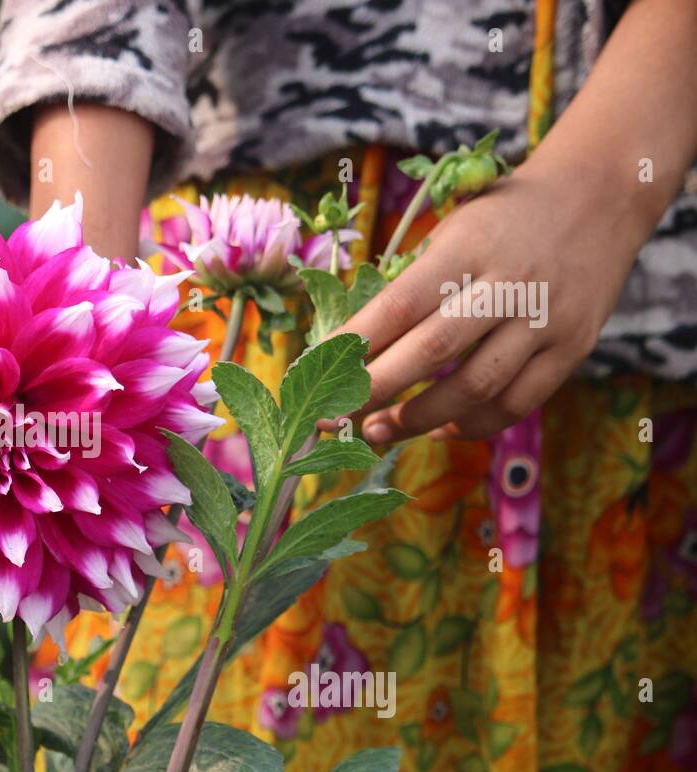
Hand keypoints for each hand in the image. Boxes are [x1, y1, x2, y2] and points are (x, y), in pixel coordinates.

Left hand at [328, 0, 696, 442]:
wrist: (598, 197)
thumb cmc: (501, 220)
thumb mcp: (453, 230)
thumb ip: (413, 283)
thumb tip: (351, 346)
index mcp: (466, 247)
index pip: (398, 305)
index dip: (353, 345)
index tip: (316, 374)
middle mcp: (508, 284)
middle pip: (431, 351)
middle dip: (375, 391)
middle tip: (334, 416)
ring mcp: (545, 320)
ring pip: (475, 387)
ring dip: (418, 418)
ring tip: (377, 430)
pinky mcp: (572, 348)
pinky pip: (516, 403)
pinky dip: (471, 424)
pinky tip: (437, 428)